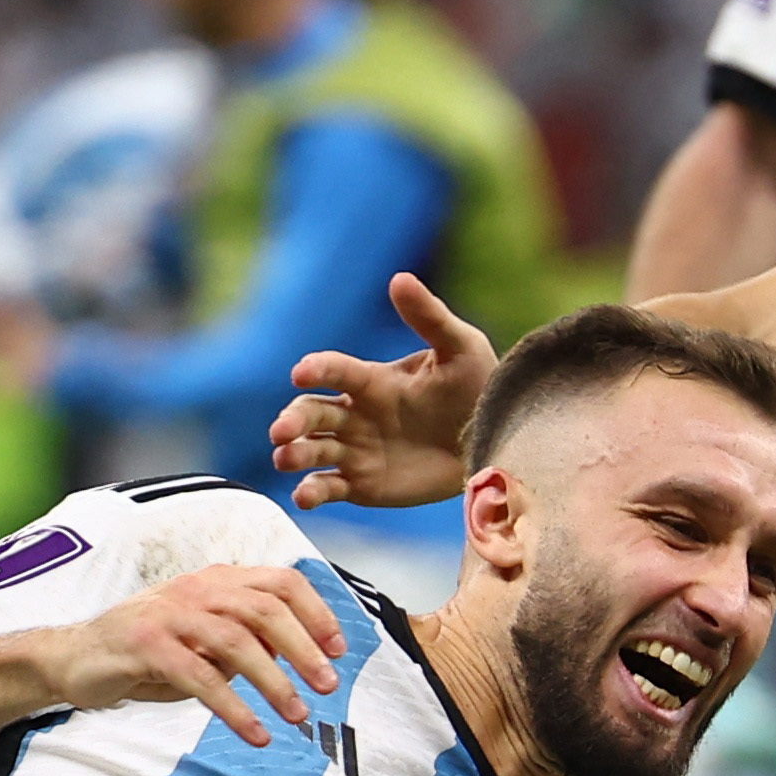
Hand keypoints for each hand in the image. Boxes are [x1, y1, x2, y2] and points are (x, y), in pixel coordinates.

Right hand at [37, 561, 346, 744]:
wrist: (75, 658)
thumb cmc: (148, 652)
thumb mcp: (204, 643)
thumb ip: (247, 643)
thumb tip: (299, 656)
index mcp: (216, 581)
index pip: (281, 583)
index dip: (316, 612)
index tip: (339, 649)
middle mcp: (196, 589)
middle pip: (266, 609)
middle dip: (304, 648)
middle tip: (327, 686)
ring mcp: (170, 614)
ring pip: (237, 642)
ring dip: (274, 681)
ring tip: (297, 715)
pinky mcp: (146, 645)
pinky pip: (200, 677)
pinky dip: (233, 708)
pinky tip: (253, 733)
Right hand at [272, 272, 496, 509]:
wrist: (493, 442)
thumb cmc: (477, 388)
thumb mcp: (460, 348)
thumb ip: (429, 317)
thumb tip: (399, 279)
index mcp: (372, 381)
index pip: (334, 372)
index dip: (317, 369)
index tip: (302, 372)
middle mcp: (355, 415)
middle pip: (310, 414)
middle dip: (292, 421)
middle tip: (282, 432)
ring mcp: (355, 451)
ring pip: (311, 452)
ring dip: (294, 455)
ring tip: (285, 459)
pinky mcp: (361, 485)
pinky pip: (328, 488)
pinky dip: (311, 493)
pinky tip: (304, 497)